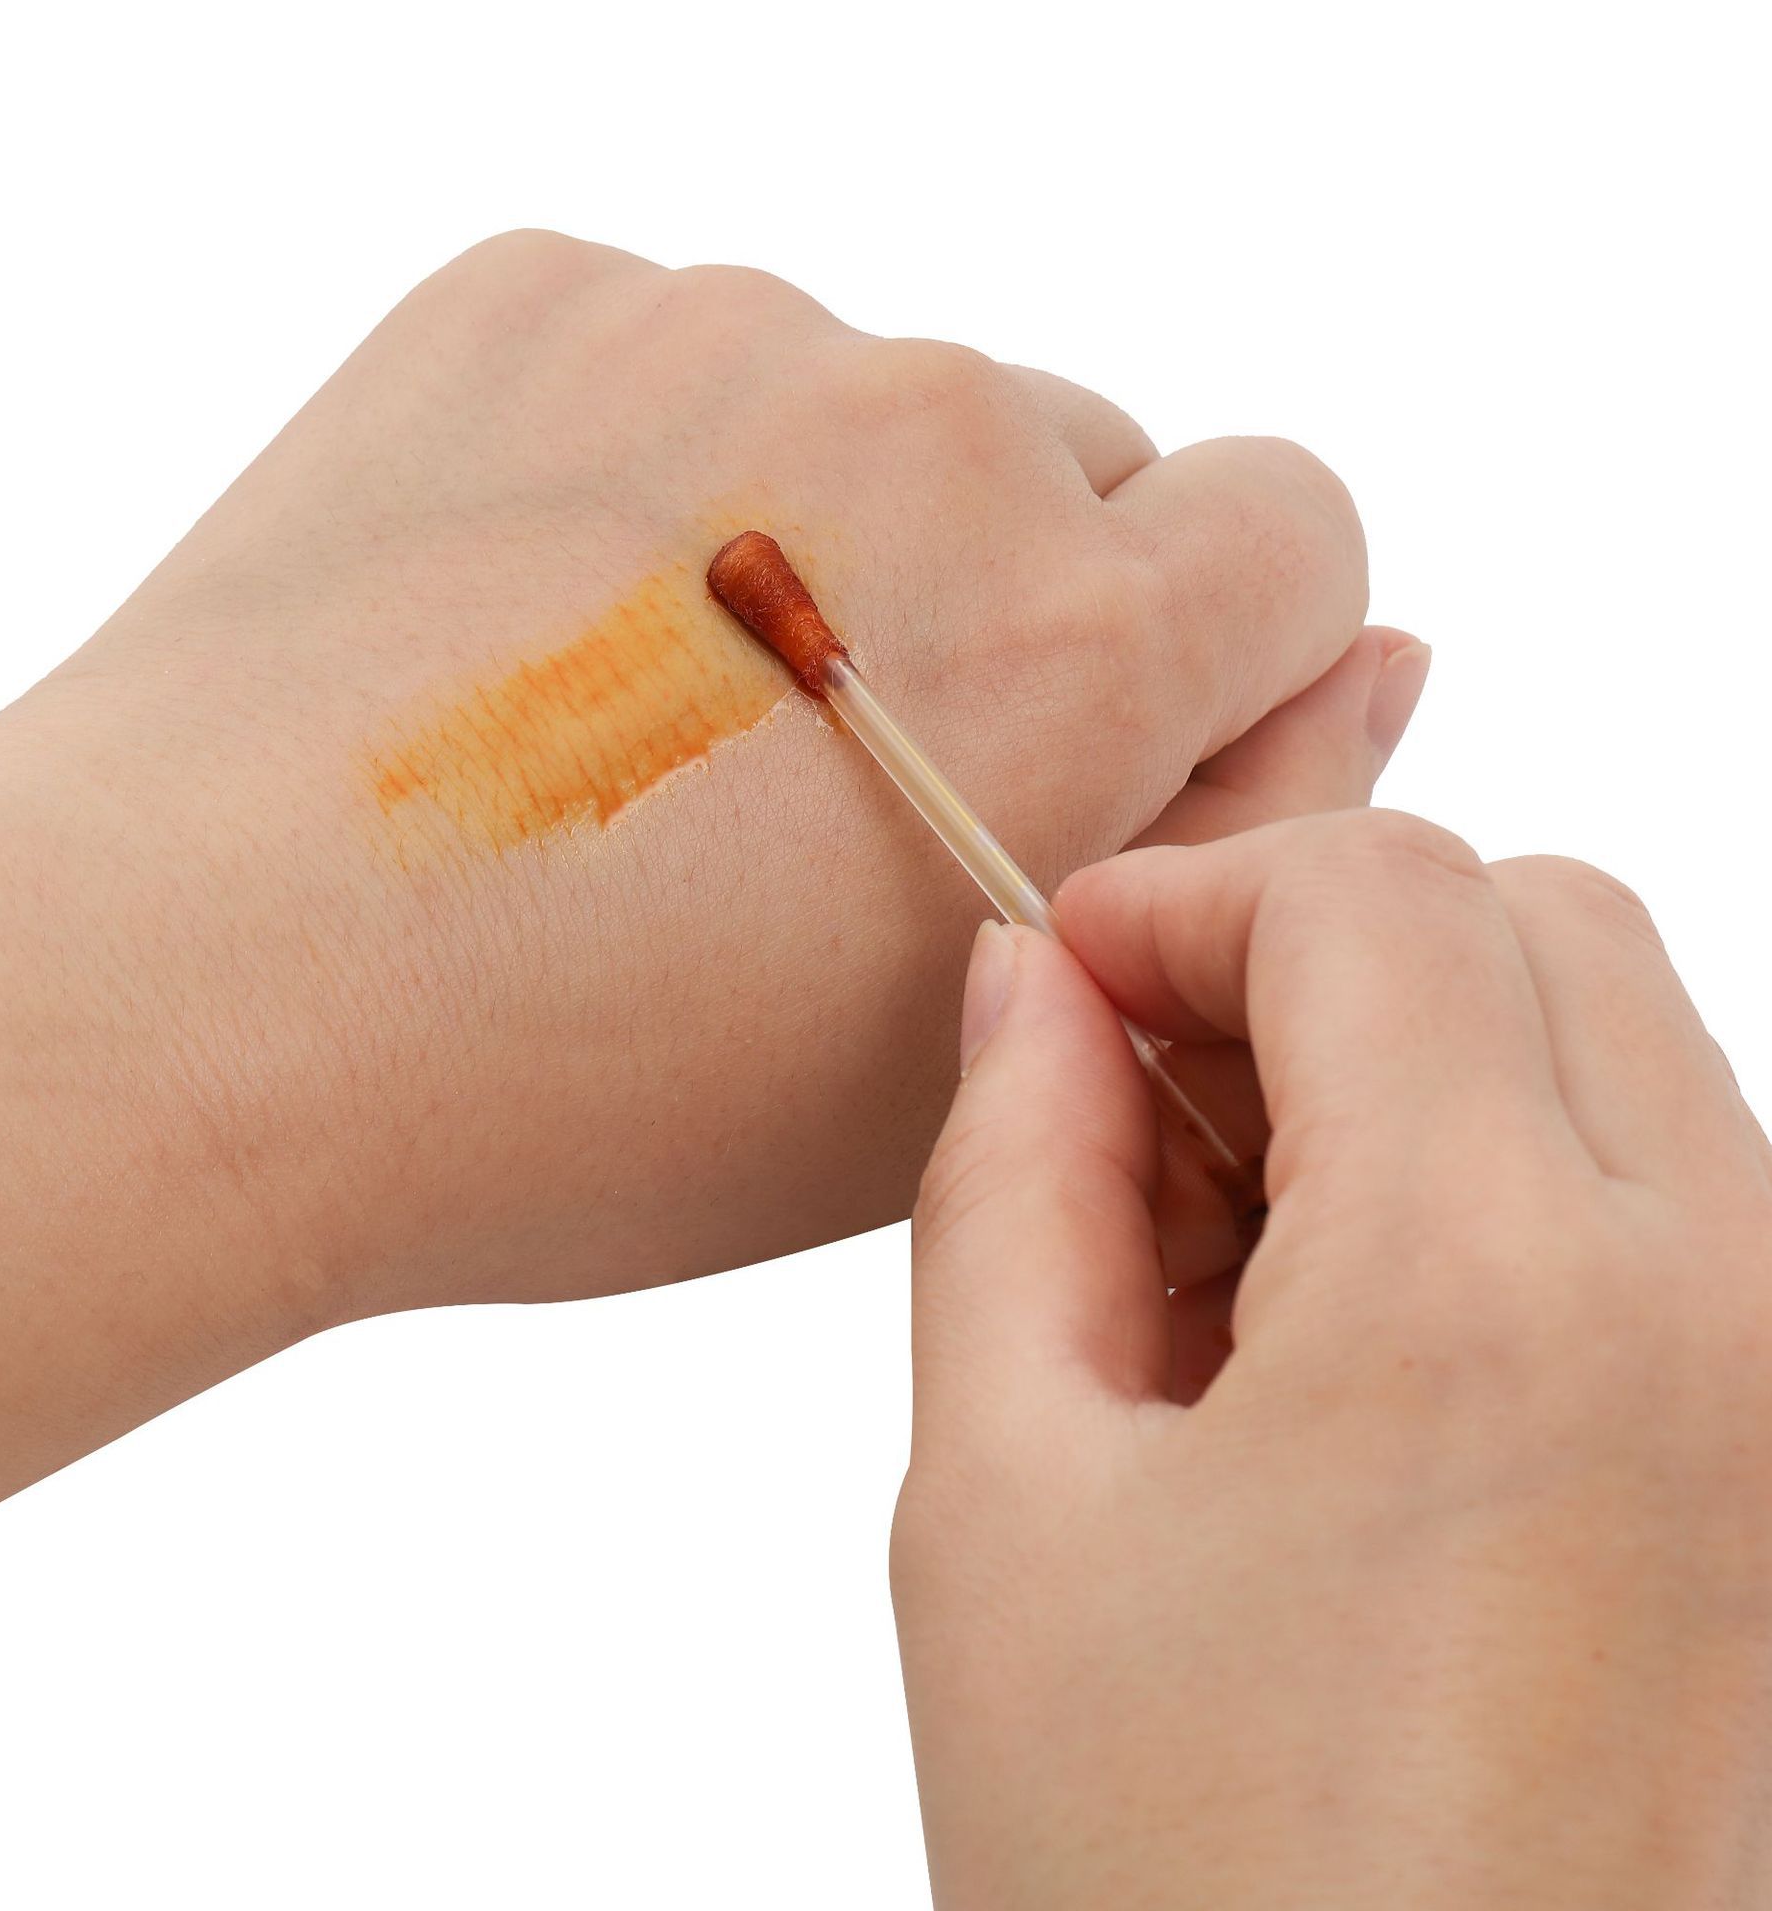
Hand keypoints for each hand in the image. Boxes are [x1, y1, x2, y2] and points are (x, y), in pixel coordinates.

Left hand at [0, 232, 1390, 1570]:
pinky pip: (691, 354)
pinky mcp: (542, 286)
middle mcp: (929, 435)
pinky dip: (661, 470)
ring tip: (654, 722)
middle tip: (822, 772)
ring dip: (831, 532)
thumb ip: (1213, 839)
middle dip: (1017, 593)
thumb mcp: (955, 1046)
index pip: (1303, 526)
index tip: (1087, 740)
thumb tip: (1383, 658)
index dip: (1216, 647)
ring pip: (884, 406)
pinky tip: (545, 632)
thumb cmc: (581, 1093)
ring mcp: (721, 331)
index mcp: (1072, 641)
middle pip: (1088, 457)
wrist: (198, 993)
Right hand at [895, 812, 1771, 1907]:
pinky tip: (1369, 1349)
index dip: (1181, 898)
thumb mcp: (1006, 1503)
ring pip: (1626, 1041)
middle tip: (1155, 1113)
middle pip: (1532, 922)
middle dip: (1313, 957)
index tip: (1063, 980)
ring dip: (1418, 1063)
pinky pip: (1688, 1193)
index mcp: (1495, 1295)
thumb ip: (1008, 1180)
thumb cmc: (1167, 1899)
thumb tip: (1023, 986)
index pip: (1368, 897)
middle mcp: (1726, 1310)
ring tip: (1250, 1259)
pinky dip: (1518, 1176)